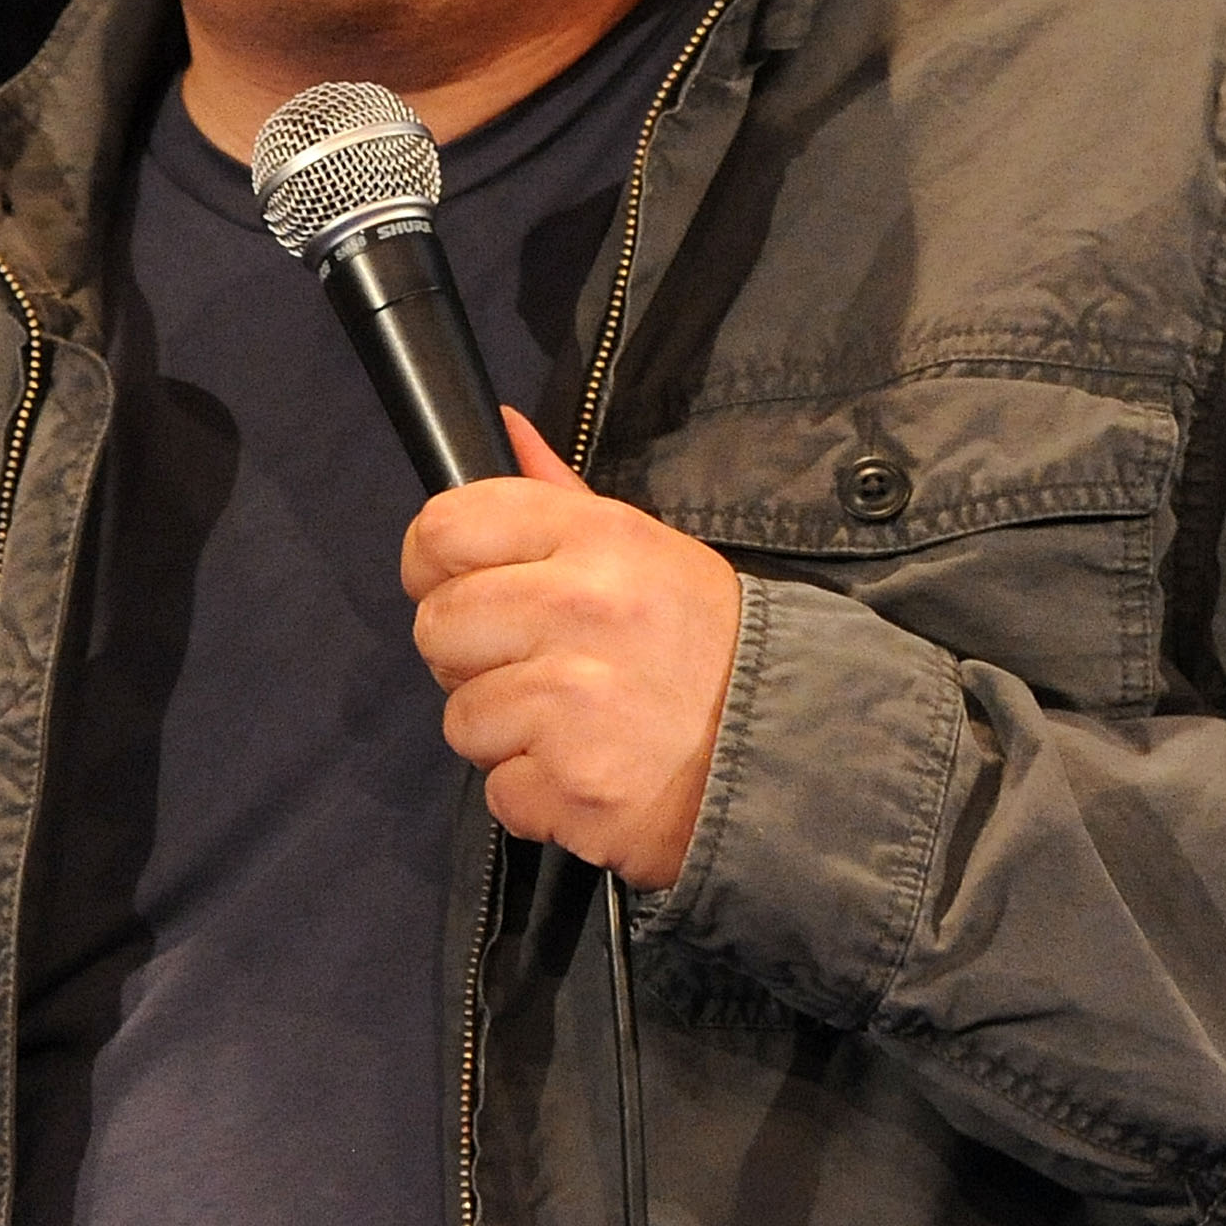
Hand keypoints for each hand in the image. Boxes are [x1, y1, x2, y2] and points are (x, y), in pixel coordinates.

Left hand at [402, 408, 742, 888]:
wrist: (793, 750)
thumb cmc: (707, 646)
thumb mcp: (649, 550)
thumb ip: (561, 496)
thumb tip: (504, 430)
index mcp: (597, 538)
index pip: (446, 527)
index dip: (432, 563)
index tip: (455, 587)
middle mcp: (582, 608)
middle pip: (437, 626)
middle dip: (469, 656)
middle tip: (532, 666)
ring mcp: (576, 701)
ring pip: (461, 718)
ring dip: (506, 734)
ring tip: (576, 724)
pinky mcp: (574, 785)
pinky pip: (500, 791)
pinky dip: (536, 795)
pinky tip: (590, 771)